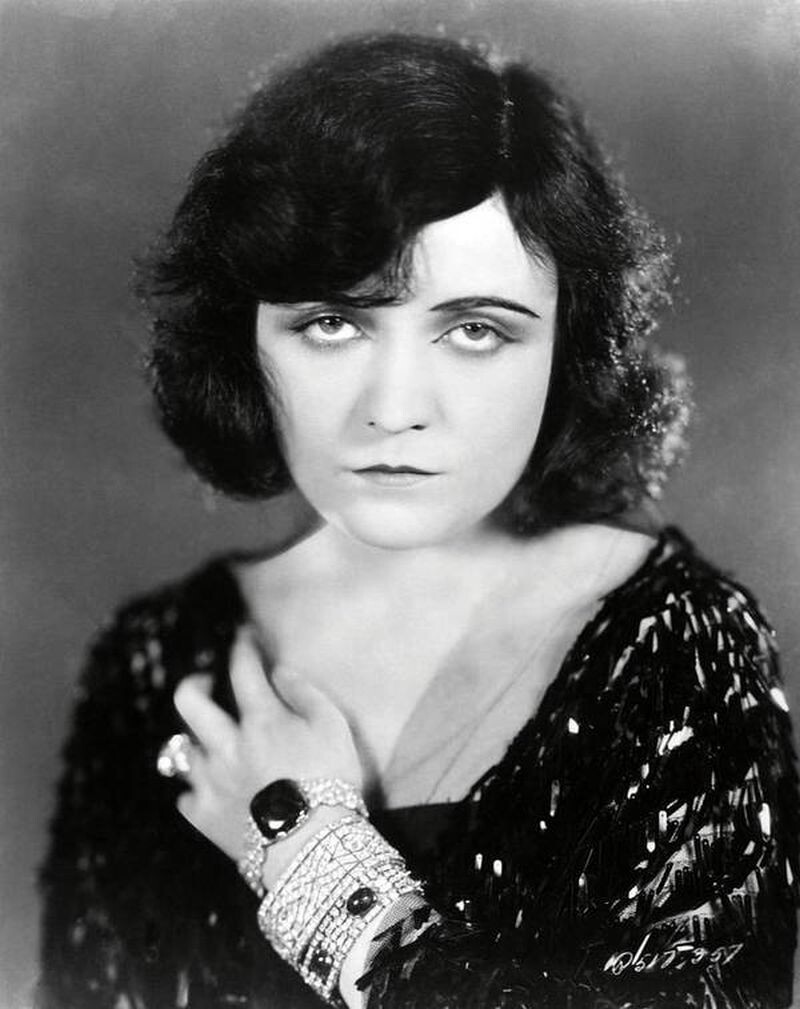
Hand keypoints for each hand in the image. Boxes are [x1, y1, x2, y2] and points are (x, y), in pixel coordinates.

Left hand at [173, 628, 362, 868]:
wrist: (313, 848)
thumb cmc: (333, 782)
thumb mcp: (335, 728)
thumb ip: (305, 694)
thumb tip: (279, 671)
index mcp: (261, 720)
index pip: (242, 668)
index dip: (242, 645)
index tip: (244, 636)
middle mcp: (227, 745)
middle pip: (188, 701)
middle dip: (195, 682)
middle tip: (209, 683)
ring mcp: (210, 781)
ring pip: (182, 749)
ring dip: (195, 740)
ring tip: (211, 742)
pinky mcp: (203, 816)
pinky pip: (185, 795)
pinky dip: (196, 788)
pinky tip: (212, 788)